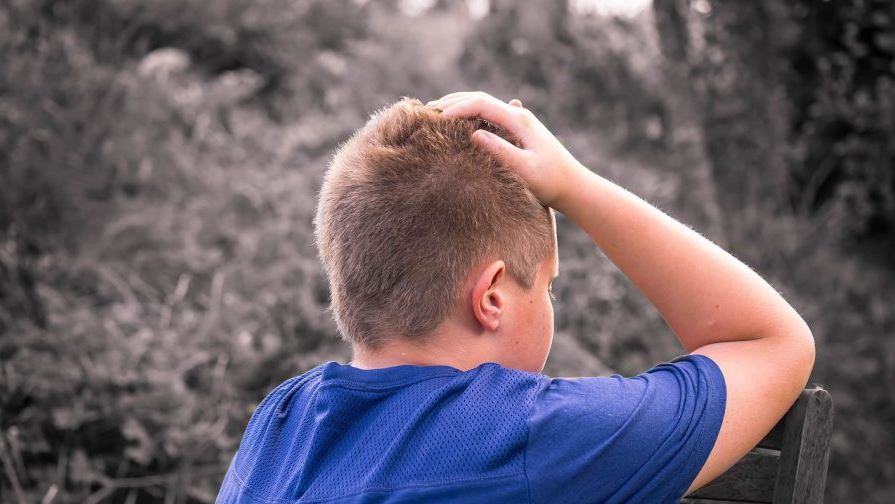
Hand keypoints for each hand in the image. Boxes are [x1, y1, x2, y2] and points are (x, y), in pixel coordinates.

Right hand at [427, 91, 586, 209]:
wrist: (575, 187)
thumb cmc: (551, 182)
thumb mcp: (525, 169)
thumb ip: (501, 151)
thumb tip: (475, 134)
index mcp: (519, 120)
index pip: (481, 103)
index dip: (456, 109)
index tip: (436, 121)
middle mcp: (519, 115)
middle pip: (480, 98)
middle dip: (452, 102)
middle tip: (426, 111)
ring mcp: (519, 122)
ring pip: (484, 104)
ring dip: (460, 105)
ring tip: (437, 114)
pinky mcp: (519, 131)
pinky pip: (490, 115)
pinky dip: (470, 114)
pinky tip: (461, 121)